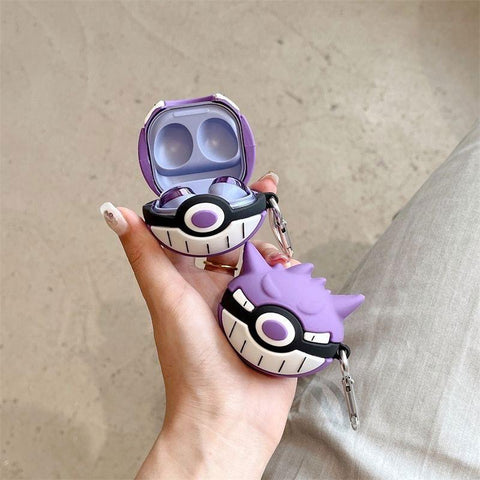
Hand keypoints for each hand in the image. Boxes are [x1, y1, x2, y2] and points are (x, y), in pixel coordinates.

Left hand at [100, 173, 297, 478]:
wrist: (230, 419)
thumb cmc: (192, 364)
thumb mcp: (167, 300)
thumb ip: (146, 255)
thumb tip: (114, 211)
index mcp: (193, 281)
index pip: (205, 231)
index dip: (219, 204)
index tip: (234, 182)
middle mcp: (221, 290)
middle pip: (242, 242)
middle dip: (256, 221)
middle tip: (270, 200)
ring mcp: (251, 305)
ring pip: (269, 264)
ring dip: (278, 253)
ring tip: (282, 260)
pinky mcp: (277, 322)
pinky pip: (290, 291)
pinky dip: (296, 280)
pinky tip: (299, 278)